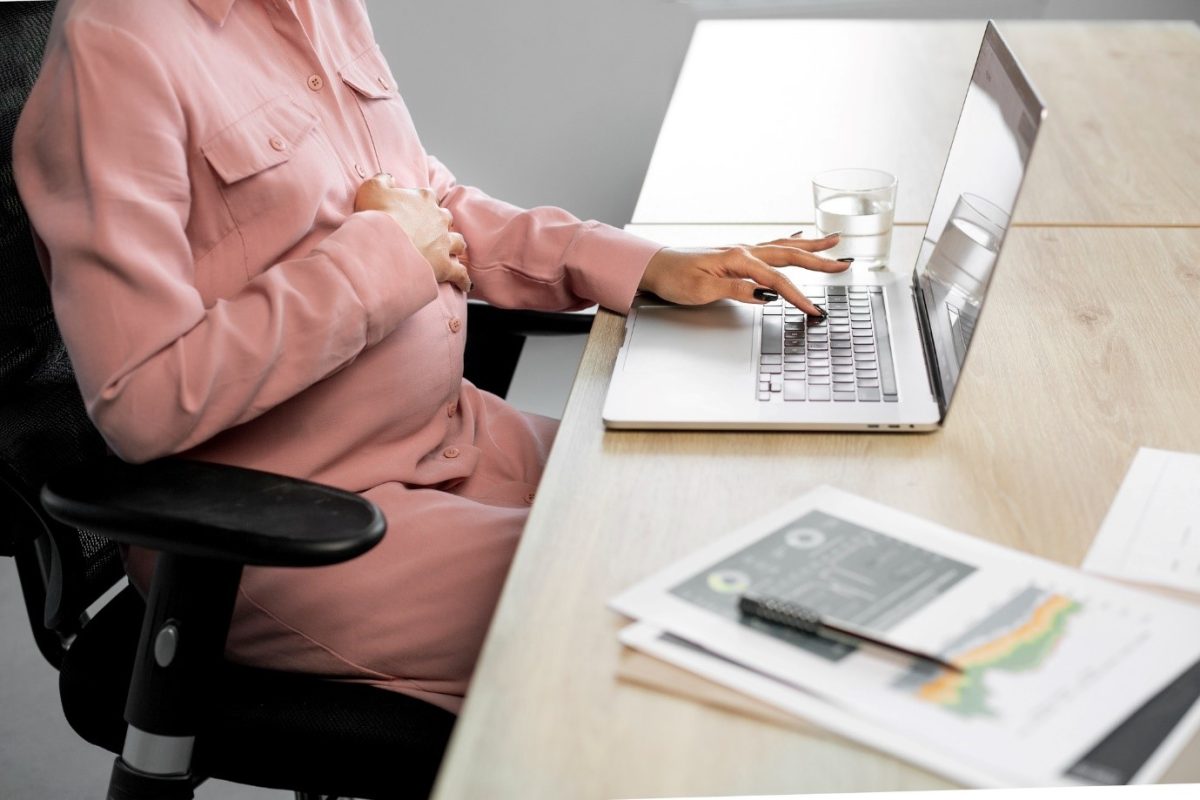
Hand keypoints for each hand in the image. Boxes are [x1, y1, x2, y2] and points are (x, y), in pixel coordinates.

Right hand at [354, 173, 470, 292]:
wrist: (383, 245)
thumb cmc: (376, 217)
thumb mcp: (372, 189)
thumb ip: (383, 180)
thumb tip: (390, 179)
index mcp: (425, 198)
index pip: (428, 198)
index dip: (421, 205)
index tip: (414, 211)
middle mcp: (439, 218)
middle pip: (446, 219)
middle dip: (440, 225)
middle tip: (429, 233)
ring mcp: (445, 242)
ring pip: (457, 242)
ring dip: (453, 246)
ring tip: (448, 253)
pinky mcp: (446, 266)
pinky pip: (460, 273)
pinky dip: (463, 278)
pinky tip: (464, 284)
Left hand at [637, 233, 846, 315]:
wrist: (654, 267)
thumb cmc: (674, 278)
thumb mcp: (703, 290)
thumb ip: (737, 290)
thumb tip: (765, 295)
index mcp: (738, 259)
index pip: (777, 282)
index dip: (798, 297)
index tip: (814, 311)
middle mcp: (743, 251)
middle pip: (789, 257)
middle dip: (819, 261)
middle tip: (845, 264)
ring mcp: (741, 251)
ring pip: (783, 247)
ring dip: (810, 247)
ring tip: (833, 243)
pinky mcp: (736, 255)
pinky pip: (770, 246)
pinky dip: (788, 243)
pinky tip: (797, 238)